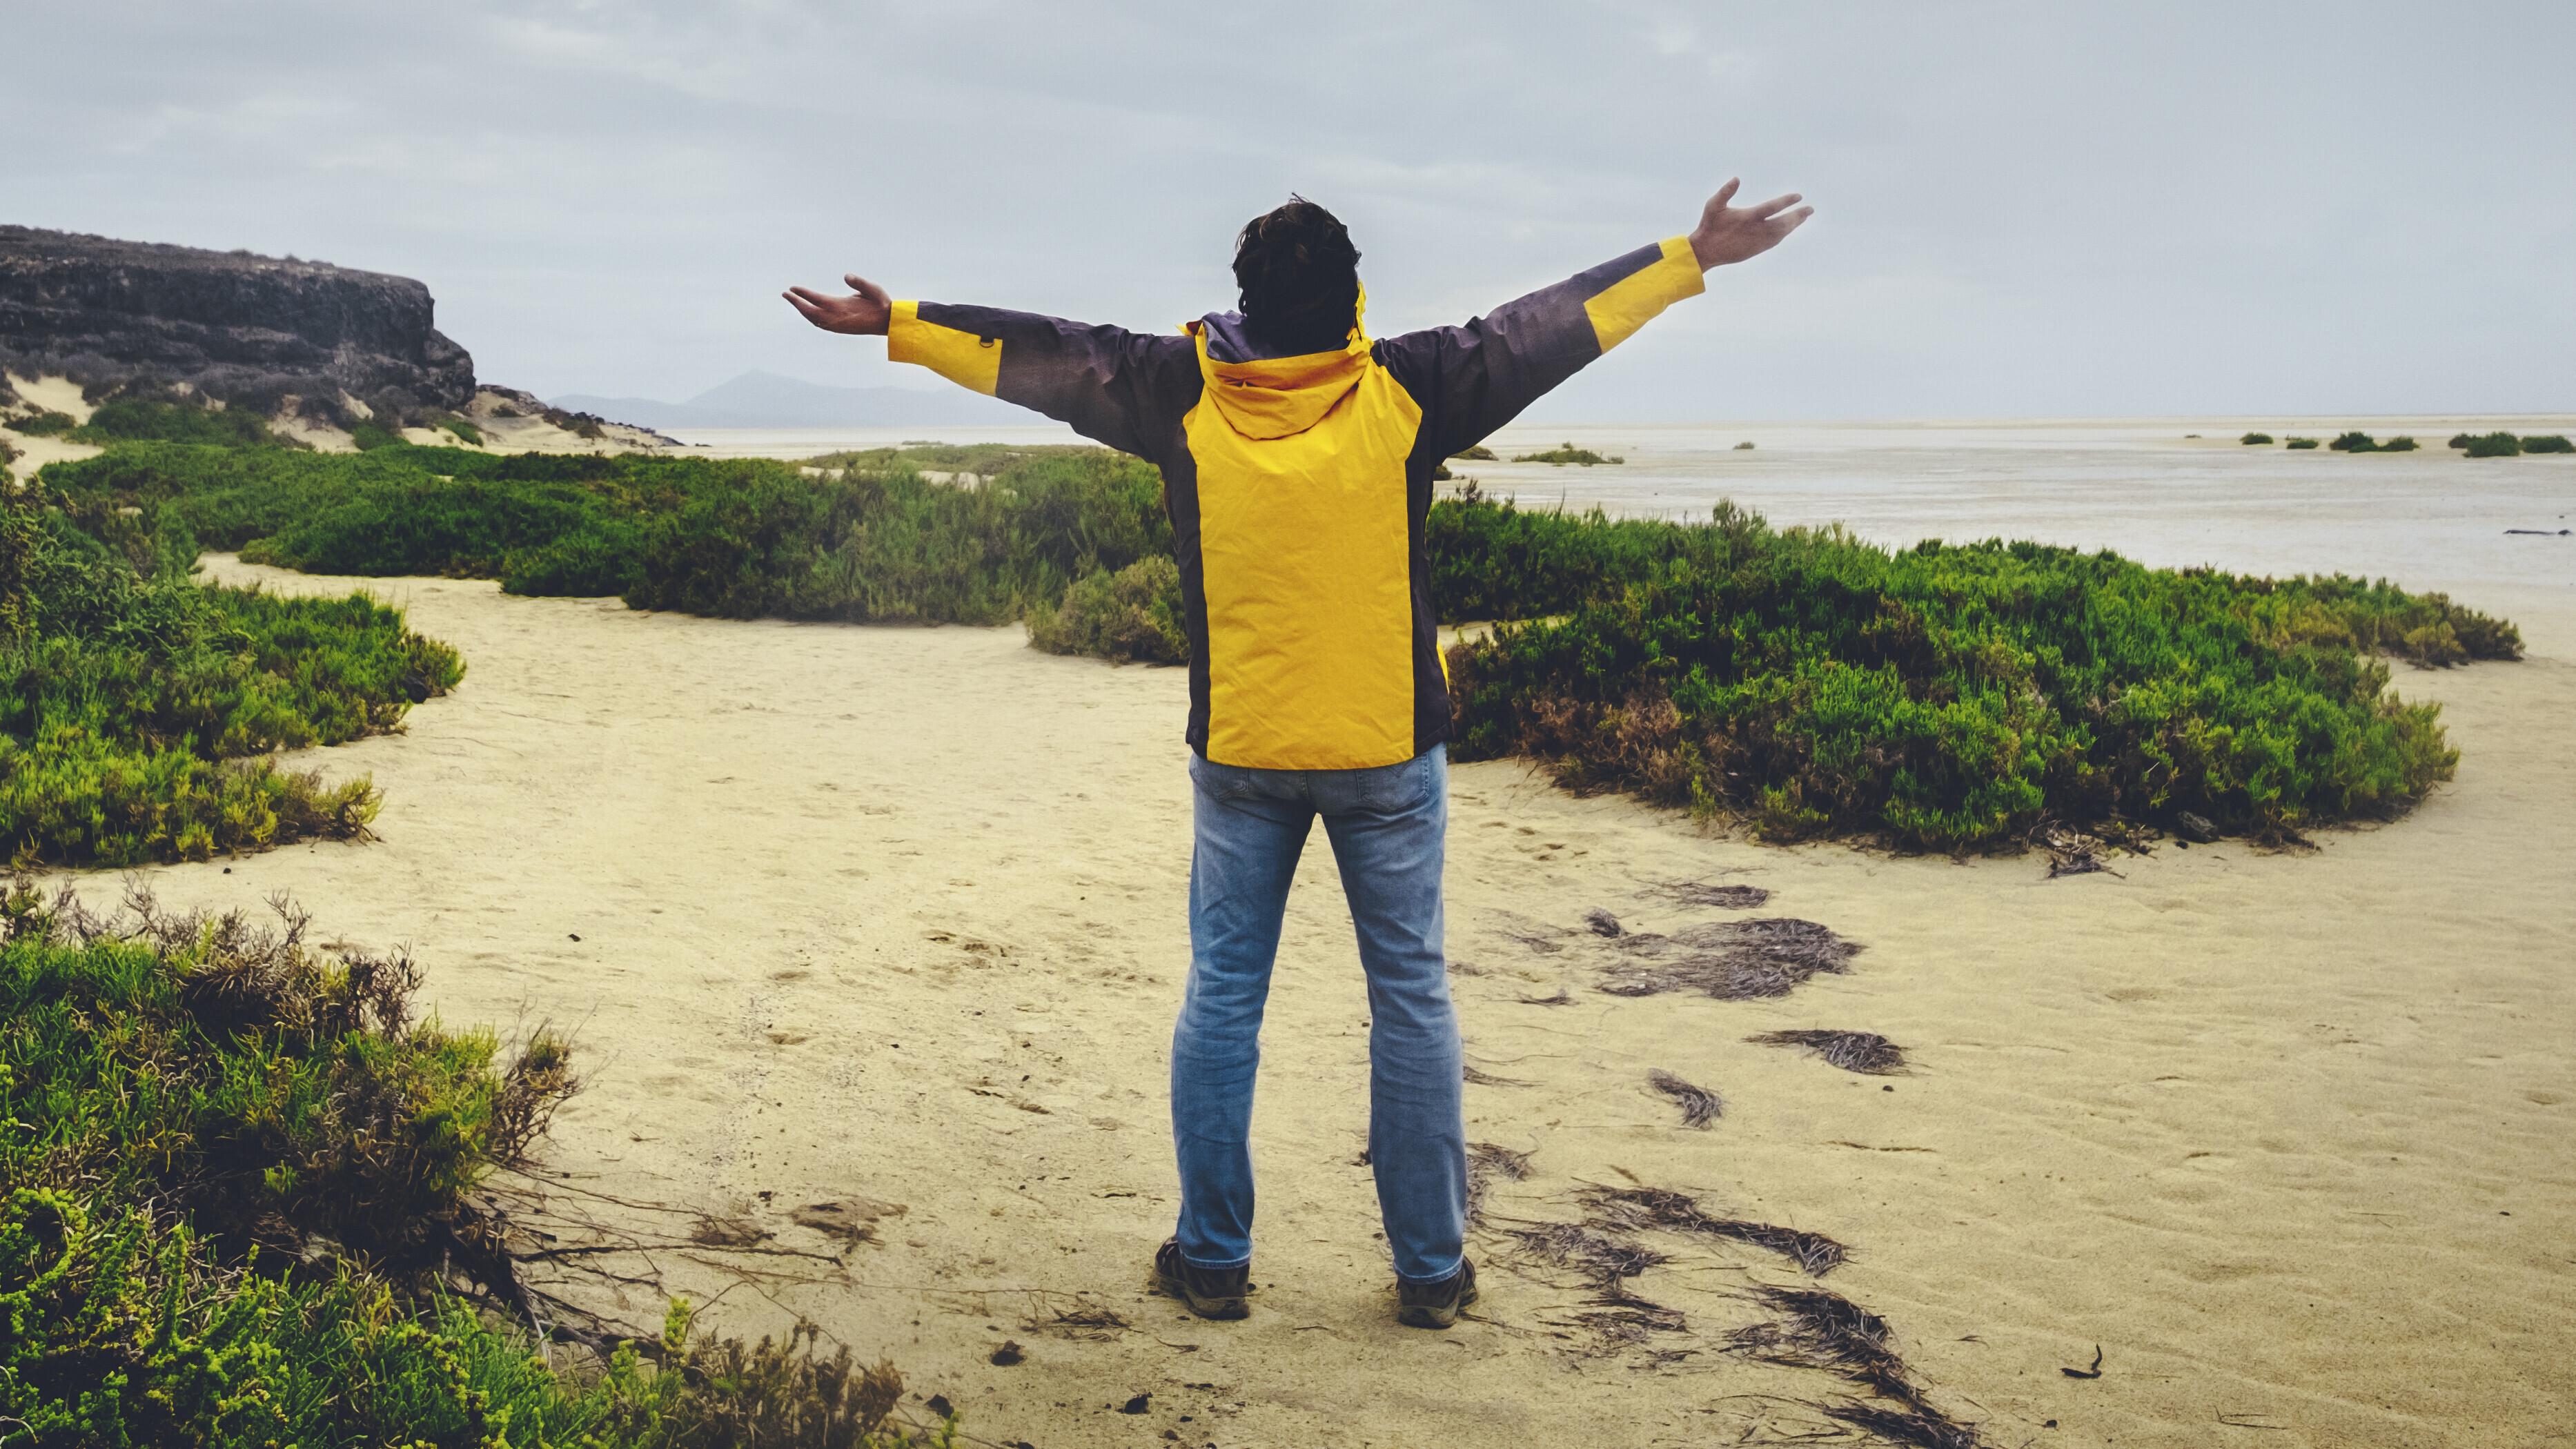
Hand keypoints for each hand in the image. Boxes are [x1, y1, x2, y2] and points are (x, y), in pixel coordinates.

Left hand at [784, 274, 892, 334]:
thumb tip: (846, 276)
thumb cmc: (881, 303)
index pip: (817, 300)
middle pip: (810, 312)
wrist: (889, 324)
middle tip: (785, 294)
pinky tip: (809, 313)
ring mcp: (837, 326)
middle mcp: (837, 318)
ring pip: (814, 320)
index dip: (803, 294)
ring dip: (802, 311)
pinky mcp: (840, 330)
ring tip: (794, 301)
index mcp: (842, 307)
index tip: (792, 288)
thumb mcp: (873, 289)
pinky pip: (820, 324)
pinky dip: (811, 318)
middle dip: (796, 303)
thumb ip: (860, 282)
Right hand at [1687, 179, 1812, 269]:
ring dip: (1793, 225)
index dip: (1786, 201)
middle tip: (1810, 209)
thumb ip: (1725, 192)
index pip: (1772, 207)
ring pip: (1781, 233)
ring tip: (1804, 217)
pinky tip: (1789, 229)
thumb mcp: (1713, 206)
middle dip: (1797, 216)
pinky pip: (1775, 241)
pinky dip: (1784, 234)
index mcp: (1748, 218)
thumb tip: (1737, 178)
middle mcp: (1756, 231)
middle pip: (1782, 223)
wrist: (1706, 252)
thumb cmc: (1709, 226)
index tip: (1798, 196)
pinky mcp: (1756, 250)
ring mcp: (1758, 242)